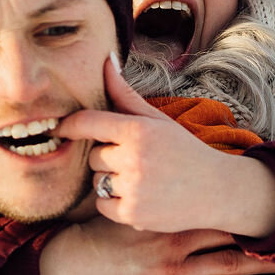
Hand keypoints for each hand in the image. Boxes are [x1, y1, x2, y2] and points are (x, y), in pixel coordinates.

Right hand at [39, 217, 274, 274]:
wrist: (62, 265)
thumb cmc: (91, 235)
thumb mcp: (125, 209)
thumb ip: (153, 200)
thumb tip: (170, 178)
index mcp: (171, 236)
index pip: (220, 229)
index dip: (249, 228)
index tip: (274, 225)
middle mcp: (176, 266)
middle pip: (229, 263)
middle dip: (263, 262)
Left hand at [57, 57, 274, 238]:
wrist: (218, 190)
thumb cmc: (183, 150)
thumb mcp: (157, 120)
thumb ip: (125, 93)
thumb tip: (106, 60)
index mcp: (138, 131)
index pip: (87, 122)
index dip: (68, 125)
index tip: (56, 129)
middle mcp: (133, 159)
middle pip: (93, 156)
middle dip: (108, 158)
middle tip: (137, 160)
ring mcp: (133, 189)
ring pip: (97, 181)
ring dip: (112, 181)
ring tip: (142, 179)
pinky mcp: (132, 214)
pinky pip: (102, 205)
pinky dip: (115, 203)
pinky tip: (141, 197)